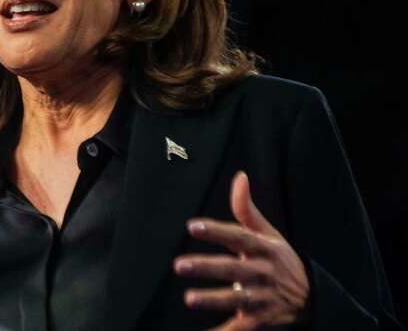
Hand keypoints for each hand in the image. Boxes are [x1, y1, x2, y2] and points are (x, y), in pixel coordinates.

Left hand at [174, 171, 309, 329]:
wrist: (313, 298)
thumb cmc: (280, 260)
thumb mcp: (268, 234)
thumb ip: (246, 209)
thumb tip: (239, 176)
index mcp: (264, 249)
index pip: (239, 237)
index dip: (216, 231)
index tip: (192, 226)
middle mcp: (264, 273)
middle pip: (233, 270)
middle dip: (207, 268)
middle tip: (179, 265)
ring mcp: (263, 298)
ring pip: (237, 299)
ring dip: (213, 299)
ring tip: (189, 298)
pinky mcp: (261, 320)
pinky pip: (240, 327)